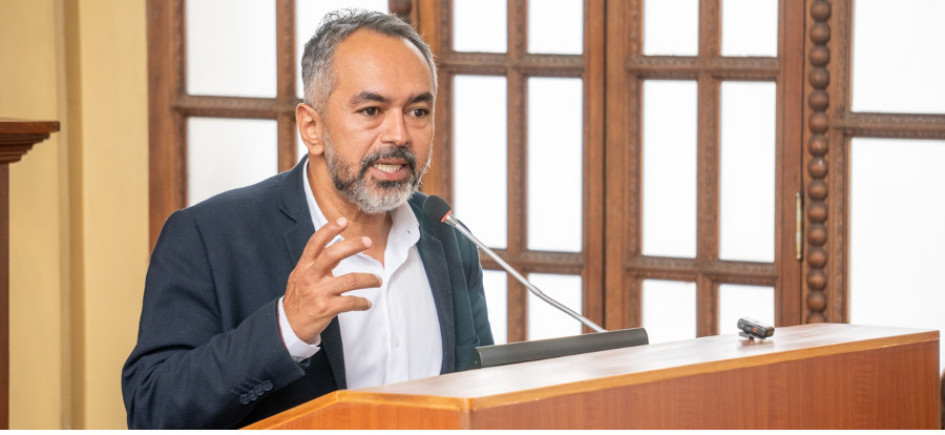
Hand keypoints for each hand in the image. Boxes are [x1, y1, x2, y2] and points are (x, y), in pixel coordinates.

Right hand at [283, 217, 380, 342]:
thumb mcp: (300, 276)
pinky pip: (351, 302)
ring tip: (377, 280)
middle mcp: (311, 276)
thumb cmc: (298, 298)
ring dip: (368, 279)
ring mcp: (319, 292)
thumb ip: (315, 262)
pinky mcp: (327, 308)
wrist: (288, 324)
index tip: (343, 221)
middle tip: (367, 241)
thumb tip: (335, 246)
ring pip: (350, 280)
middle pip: (332, 255)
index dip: (329, 230)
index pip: (316, 243)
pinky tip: (366, 303)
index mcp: (304, 266)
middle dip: (352, 245)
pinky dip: (362, 303)